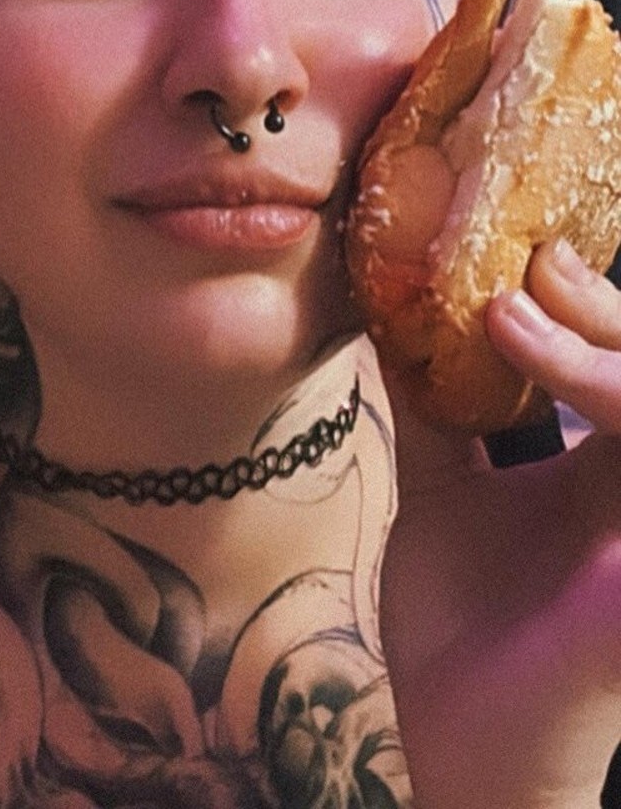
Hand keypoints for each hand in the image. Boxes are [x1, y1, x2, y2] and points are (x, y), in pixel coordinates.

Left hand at [379, 237, 620, 808]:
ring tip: (505, 315)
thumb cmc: (461, 625)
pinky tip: (533, 363)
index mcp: (602, 467)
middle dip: (597, 304)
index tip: (514, 260)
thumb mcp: (442, 496)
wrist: (457, 732)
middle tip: (527, 267)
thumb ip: (438, 422)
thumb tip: (394, 333)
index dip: (583, 301)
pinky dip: (608, 390)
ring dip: (596, 344)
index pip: (618, 359)